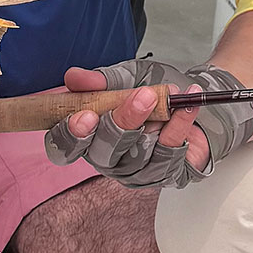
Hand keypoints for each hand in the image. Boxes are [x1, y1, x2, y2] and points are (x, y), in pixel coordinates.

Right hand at [44, 59, 252, 187]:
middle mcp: (107, 159)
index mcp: (88, 136)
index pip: (65, 147)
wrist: (187, 99)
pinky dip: (180, 126)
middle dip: (123, 122)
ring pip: (139, 154)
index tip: (85, 115)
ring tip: (172, 94)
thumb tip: (74, 78)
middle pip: (104, 152)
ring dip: (157, 120)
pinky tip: (186, 107)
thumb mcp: (126, 77)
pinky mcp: (165, 175)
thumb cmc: (149, 91)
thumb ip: (102, 79)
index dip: (71, 135)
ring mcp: (136, 172)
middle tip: (142, 95)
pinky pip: (170, 154)